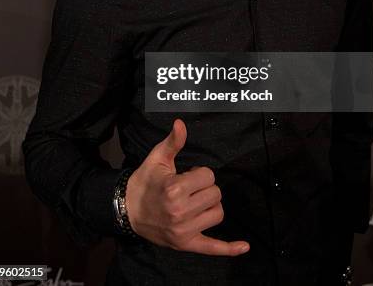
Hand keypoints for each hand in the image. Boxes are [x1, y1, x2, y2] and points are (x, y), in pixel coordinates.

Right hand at [125, 118, 249, 255]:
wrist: (128, 209)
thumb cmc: (145, 181)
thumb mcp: (157, 158)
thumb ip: (173, 142)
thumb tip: (181, 123)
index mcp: (175, 189)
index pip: (208, 176)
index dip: (199, 173)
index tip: (186, 175)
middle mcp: (181, 212)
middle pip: (215, 194)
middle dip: (204, 187)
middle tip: (188, 188)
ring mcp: (184, 231)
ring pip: (218, 213)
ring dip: (210, 205)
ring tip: (194, 202)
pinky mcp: (186, 244)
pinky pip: (212, 248)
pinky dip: (229, 248)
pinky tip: (244, 247)